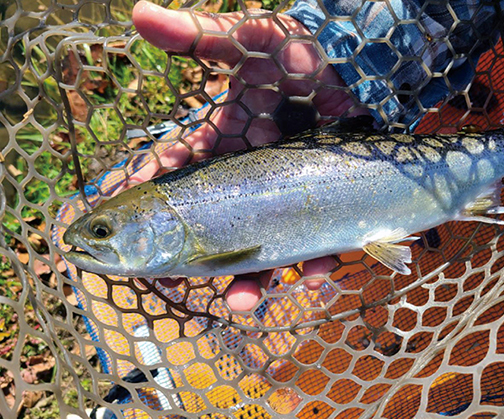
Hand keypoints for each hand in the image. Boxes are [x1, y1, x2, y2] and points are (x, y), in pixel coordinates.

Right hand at [131, 1, 361, 310]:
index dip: (152, 194)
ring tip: (245, 300)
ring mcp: (286, 193)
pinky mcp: (324, 203)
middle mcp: (249, 173)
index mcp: (224, 141)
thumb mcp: (253, 40)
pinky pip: (316, 242)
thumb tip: (139, 13)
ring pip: (262, 246)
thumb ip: (202, 36)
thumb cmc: (305, 53)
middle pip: (215, 224)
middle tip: (186, 281)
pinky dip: (315, 262)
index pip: (179, 172)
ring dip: (252, 279)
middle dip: (200, 257)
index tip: (120, 222)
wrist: (366, 66)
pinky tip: (315, 274)